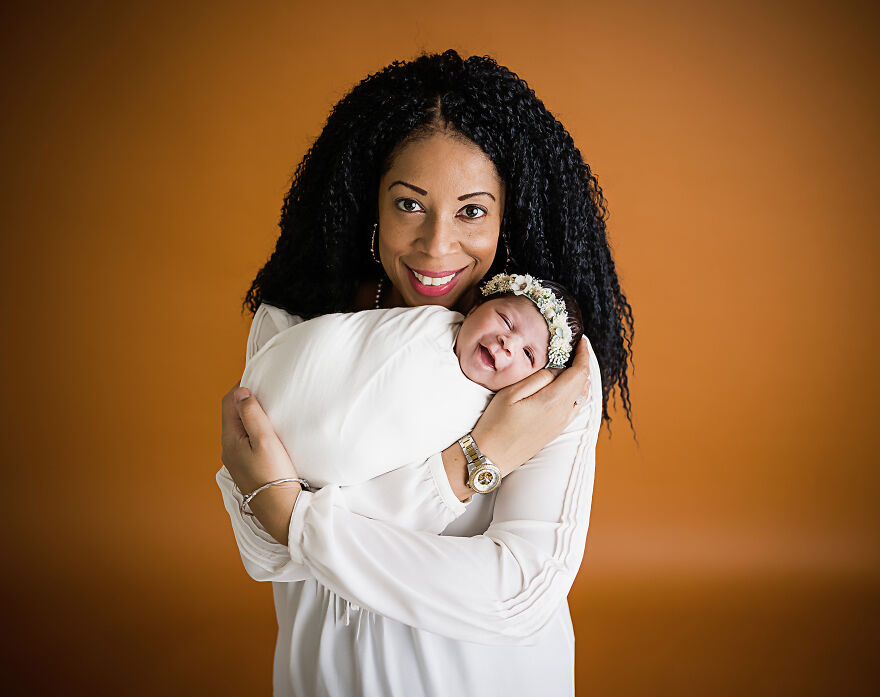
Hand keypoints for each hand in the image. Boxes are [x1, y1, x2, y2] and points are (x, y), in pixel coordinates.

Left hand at [220, 383, 298, 493]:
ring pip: (238, 427)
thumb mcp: (265, 440)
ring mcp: (236, 459)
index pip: (228, 403)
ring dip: (249, 415)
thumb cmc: (274, 474)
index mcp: (230, 439)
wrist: (280, 509)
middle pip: (231, 414)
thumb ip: (252, 414)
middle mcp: (228, 449)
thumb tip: (241, 392)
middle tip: (264, 390)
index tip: (257, 379)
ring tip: (266, 407)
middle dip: (244, 399)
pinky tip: (266, 431)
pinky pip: (245, 440)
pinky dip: (253, 429)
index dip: (240, 387)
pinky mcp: (246, 467)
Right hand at [471, 336, 591, 475]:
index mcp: (553, 401)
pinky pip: (576, 407)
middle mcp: (563, 413)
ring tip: (571, 364)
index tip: (582, 341)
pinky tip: (567, 386)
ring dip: (581, 378)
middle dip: (583, 363)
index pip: (579, 372)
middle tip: (575, 349)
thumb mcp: (511, 393)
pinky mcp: (557, 430)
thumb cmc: (496, 423)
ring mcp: (561, 424)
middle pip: (583, 383)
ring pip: (582, 396)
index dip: (583, 354)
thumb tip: (555, 370)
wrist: (492, 456)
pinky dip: (577, 392)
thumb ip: (538, 378)